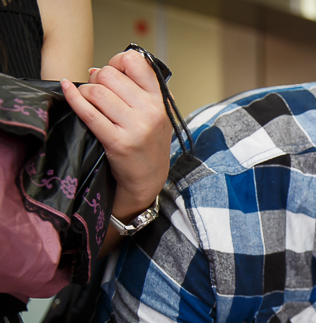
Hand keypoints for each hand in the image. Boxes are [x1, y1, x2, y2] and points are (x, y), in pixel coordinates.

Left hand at [61, 49, 171, 223]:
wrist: (148, 179)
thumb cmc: (147, 144)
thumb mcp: (155, 114)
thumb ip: (136, 90)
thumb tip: (96, 69)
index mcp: (161, 101)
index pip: (136, 62)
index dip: (117, 61)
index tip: (112, 72)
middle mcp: (151, 112)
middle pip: (110, 75)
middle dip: (97, 80)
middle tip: (97, 92)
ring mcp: (136, 128)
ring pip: (97, 91)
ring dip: (85, 92)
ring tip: (89, 102)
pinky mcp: (118, 142)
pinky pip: (88, 112)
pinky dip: (73, 98)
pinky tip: (67, 91)